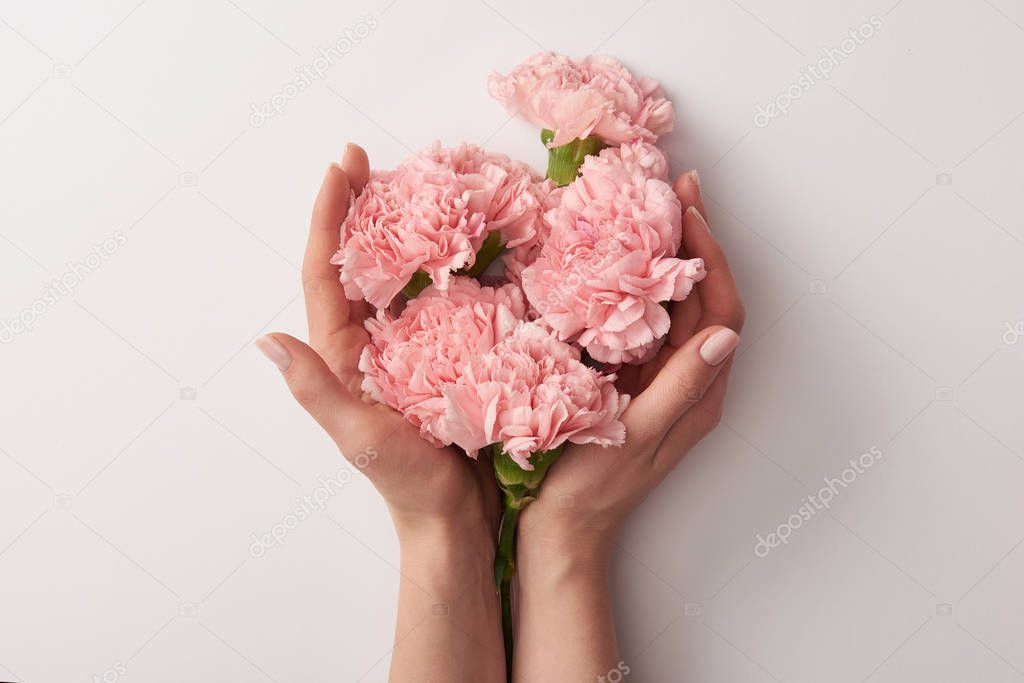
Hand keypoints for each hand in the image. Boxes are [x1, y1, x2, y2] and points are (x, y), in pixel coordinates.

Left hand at [256, 145, 504, 681]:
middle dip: (359, 206)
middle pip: (357, 260)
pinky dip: (444, 261)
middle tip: (370, 158)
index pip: (327, 271)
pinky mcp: (442, 353)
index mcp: (342, 354)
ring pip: (396, 273)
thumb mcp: (358, 437)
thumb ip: (317, 390)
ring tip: (413, 182)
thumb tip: (266, 339)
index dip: (329, 217)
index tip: (342, 166)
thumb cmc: (408, 483)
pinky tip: (463, 237)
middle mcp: (368, 342)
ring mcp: (406, 346)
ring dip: (400, 226)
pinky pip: (437, 296)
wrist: (455, 517)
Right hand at [512, 171, 744, 681]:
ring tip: (653, 208)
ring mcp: (660, 380)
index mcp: (699, 394)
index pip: (721, 310)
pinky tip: (618, 259)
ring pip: (676, 305)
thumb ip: (681, 386)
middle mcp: (688, 381)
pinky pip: (646, 322)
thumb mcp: (636, 435)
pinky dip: (640, 283)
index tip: (688, 209)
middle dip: (696, 240)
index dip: (710, 257)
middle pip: (704, 299)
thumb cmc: (591, 487)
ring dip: (670, 255)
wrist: (561, 530)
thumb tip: (726, 334)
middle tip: (676, 187)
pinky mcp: (632, 381)